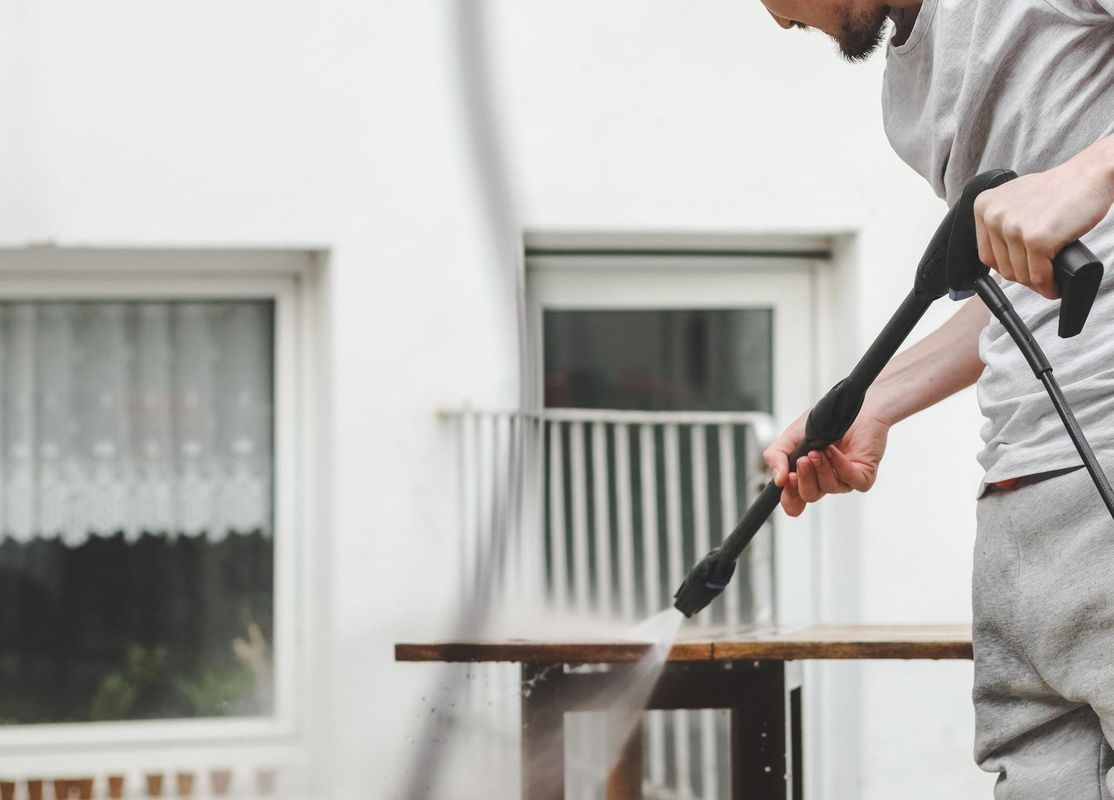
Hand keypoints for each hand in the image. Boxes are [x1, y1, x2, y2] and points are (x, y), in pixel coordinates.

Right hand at [762, 408, 890, 516]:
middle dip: (804, 479)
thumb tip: (778, 479)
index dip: (789, 497)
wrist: (848, 409)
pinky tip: (833, 451)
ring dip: (821, 468)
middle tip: (802, 460)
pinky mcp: (863, 476)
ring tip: (818, 451)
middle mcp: (825, 482)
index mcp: (806, 478)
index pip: (794, 501)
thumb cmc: (822, 423)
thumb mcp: (790, 437)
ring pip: (829, 487)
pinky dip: (839, 465)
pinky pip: (850, 479)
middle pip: (810, 496)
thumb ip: (776, 456)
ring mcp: (844, 481)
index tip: (786, 480)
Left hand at [974, 152, 1113, 299]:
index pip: (986, 254)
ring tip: (1050, 280)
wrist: (1089, 176)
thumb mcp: (1016, 200)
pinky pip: (1039, 276)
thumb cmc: (1059, 188)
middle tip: (1041, 277)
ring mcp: (1014, 228)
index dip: (1007, 268)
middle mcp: (994, 216)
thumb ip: (1001, 223)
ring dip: (1037, 283)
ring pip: (1020, 275)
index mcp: (984, 206)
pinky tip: (1055, 285)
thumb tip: (1000, 258)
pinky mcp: (1037, 239)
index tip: (1022, 271)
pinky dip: (1048, 286)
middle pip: (1003, 267)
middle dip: (1024, 277)